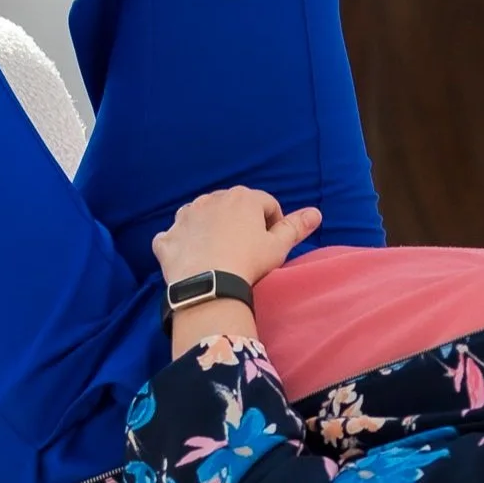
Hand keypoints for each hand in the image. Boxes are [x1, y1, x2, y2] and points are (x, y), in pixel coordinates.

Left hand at [153, 186, 322, 292]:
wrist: (208, 284)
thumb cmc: (248, 262)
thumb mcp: (278, 247)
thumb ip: (296, 227)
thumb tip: (316, 212)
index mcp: (242, 198)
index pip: (265, 204)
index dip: (272, 223)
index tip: (271, 243)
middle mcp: (211, 199)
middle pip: (231, 207)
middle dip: (239, 223)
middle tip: (245, 250)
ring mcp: (185, 216)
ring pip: (201, 217)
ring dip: (209, 229)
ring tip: (217, 254)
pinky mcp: (167, 237)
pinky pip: (174, 237)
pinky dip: (181, 245)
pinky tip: (189, 261)